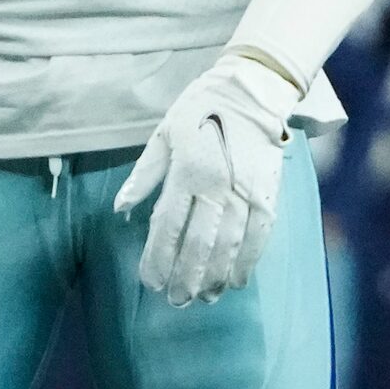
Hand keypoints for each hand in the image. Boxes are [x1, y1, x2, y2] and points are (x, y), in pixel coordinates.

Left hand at [114, 52, 299, 305]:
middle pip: (199, 243)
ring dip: (216, 276)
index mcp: (186, 171)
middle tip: (176, 301)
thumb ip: (145, 174)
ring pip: (230, 244)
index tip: (150, 282)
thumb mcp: (164, 133)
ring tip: (205, 297)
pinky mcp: (268, 191)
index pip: (167, 226)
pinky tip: (238, 279)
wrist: (254, 88)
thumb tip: (121, 208)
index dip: (158, 258)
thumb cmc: (201, 109)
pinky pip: (260, 233)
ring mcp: (245, 190)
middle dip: (186, 277)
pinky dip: (249, 260)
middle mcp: (216, 185)